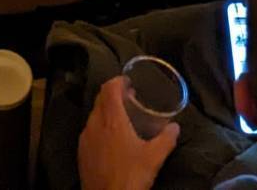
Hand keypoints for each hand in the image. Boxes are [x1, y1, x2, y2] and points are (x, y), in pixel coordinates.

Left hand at [78, 74, 177, 189]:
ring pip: (94, 115)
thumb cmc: (131, 175)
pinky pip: (89, 130)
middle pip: (100, 99)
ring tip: (121, 118)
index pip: (109, 88)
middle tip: (129, 98)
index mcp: (112, 119)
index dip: (118, 81)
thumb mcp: (154, 157)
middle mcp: (95, 124)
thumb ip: (167, 139)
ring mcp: (85, 138)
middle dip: (113, 94)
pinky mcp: (81, 152)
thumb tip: (175, 127)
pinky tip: (111, 139)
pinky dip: (99, 126)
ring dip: (106, 110)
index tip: (129, 82)